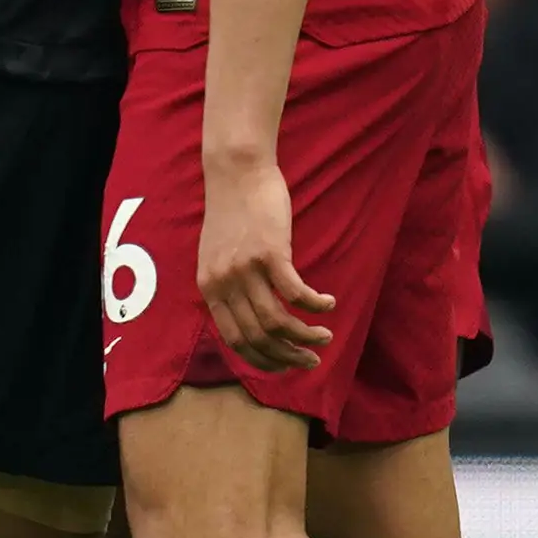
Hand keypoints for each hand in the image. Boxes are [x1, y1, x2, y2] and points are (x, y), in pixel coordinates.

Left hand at [197, 150, 334, 373]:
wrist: (237, 171)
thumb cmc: (233, 212)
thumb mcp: (218, 254)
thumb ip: (229, 284)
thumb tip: (249, 314)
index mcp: (209, 287)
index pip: (234, 341)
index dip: (262, 360)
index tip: (284, 366)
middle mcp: (224, 283)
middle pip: (258, 337)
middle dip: (288, 357)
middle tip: (312, 361)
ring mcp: (245, 269)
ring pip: (277, 322)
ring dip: (305, 337)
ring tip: (325, 337)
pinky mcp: (269, 253)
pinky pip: (296, 294)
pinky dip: (315, 306)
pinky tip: (328, 304)